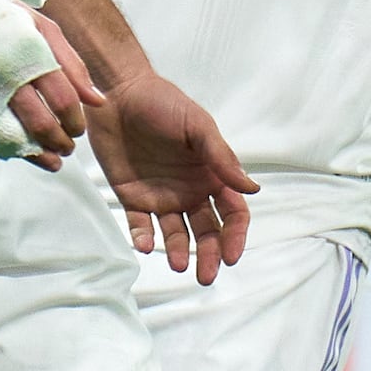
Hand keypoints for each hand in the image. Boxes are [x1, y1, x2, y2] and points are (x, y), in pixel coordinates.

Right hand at [0, 0, 86, 163]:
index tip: (79, 128)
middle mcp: (5, 75)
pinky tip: (25, 150)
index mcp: (29, 53)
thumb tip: (97, 102)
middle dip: (62, 142)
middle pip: (42, 125)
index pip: (63, 100)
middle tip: (69, 146)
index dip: (76, 121)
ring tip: (54, 158)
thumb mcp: (42, 26)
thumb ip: (73, 65)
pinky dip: (12, 150)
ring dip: (40, 154)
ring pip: (15, 139)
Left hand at [86, 66, 258, 282]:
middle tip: (207, 276)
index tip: (232, 255)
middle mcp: (190, 191)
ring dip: (178, 252)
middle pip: (207, 232)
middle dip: (211, 255)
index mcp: (211, 175)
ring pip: (175, 235)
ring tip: (177, 264)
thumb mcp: (197, 126)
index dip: (235, 235)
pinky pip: (139, 225)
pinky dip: (143, 238)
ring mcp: (161, 197)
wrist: (118, 93)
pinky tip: (145, 244)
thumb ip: (222, 158)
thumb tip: (252, 189)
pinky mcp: (132, 198)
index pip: (232, 213)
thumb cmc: (162, 103)